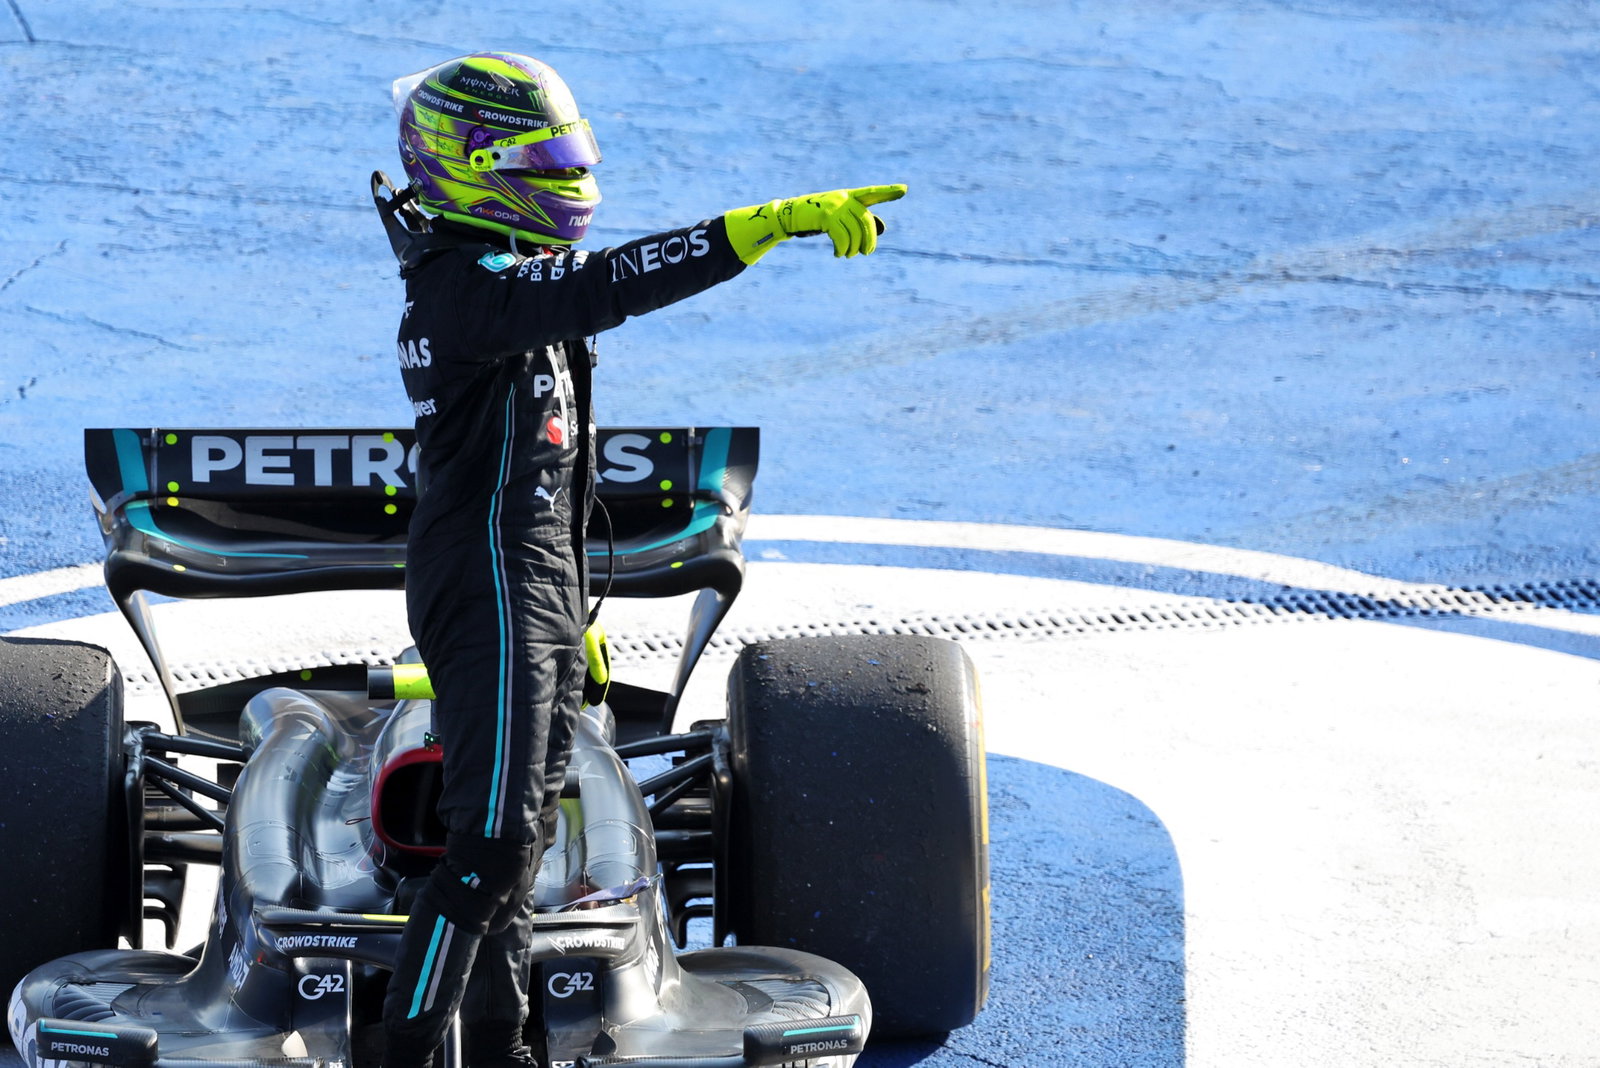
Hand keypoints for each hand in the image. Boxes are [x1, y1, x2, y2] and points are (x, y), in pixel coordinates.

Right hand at [724, 184, 906, 263]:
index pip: (872, 193)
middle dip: (869, 239)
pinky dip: (843, 248)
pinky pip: (842, 235)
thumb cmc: (815, 220)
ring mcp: (835, 205)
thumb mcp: (838, 219)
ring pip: (855, 231)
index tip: (905, 189)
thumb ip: (858, 222)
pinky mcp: (826, 215)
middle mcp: (844, 197)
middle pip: (866, 221)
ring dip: (853, 248)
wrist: (789, 217)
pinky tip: (838, 254)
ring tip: (847, 255)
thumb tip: (880, 230)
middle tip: (866, 253)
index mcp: (849, 196)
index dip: (888, 192)